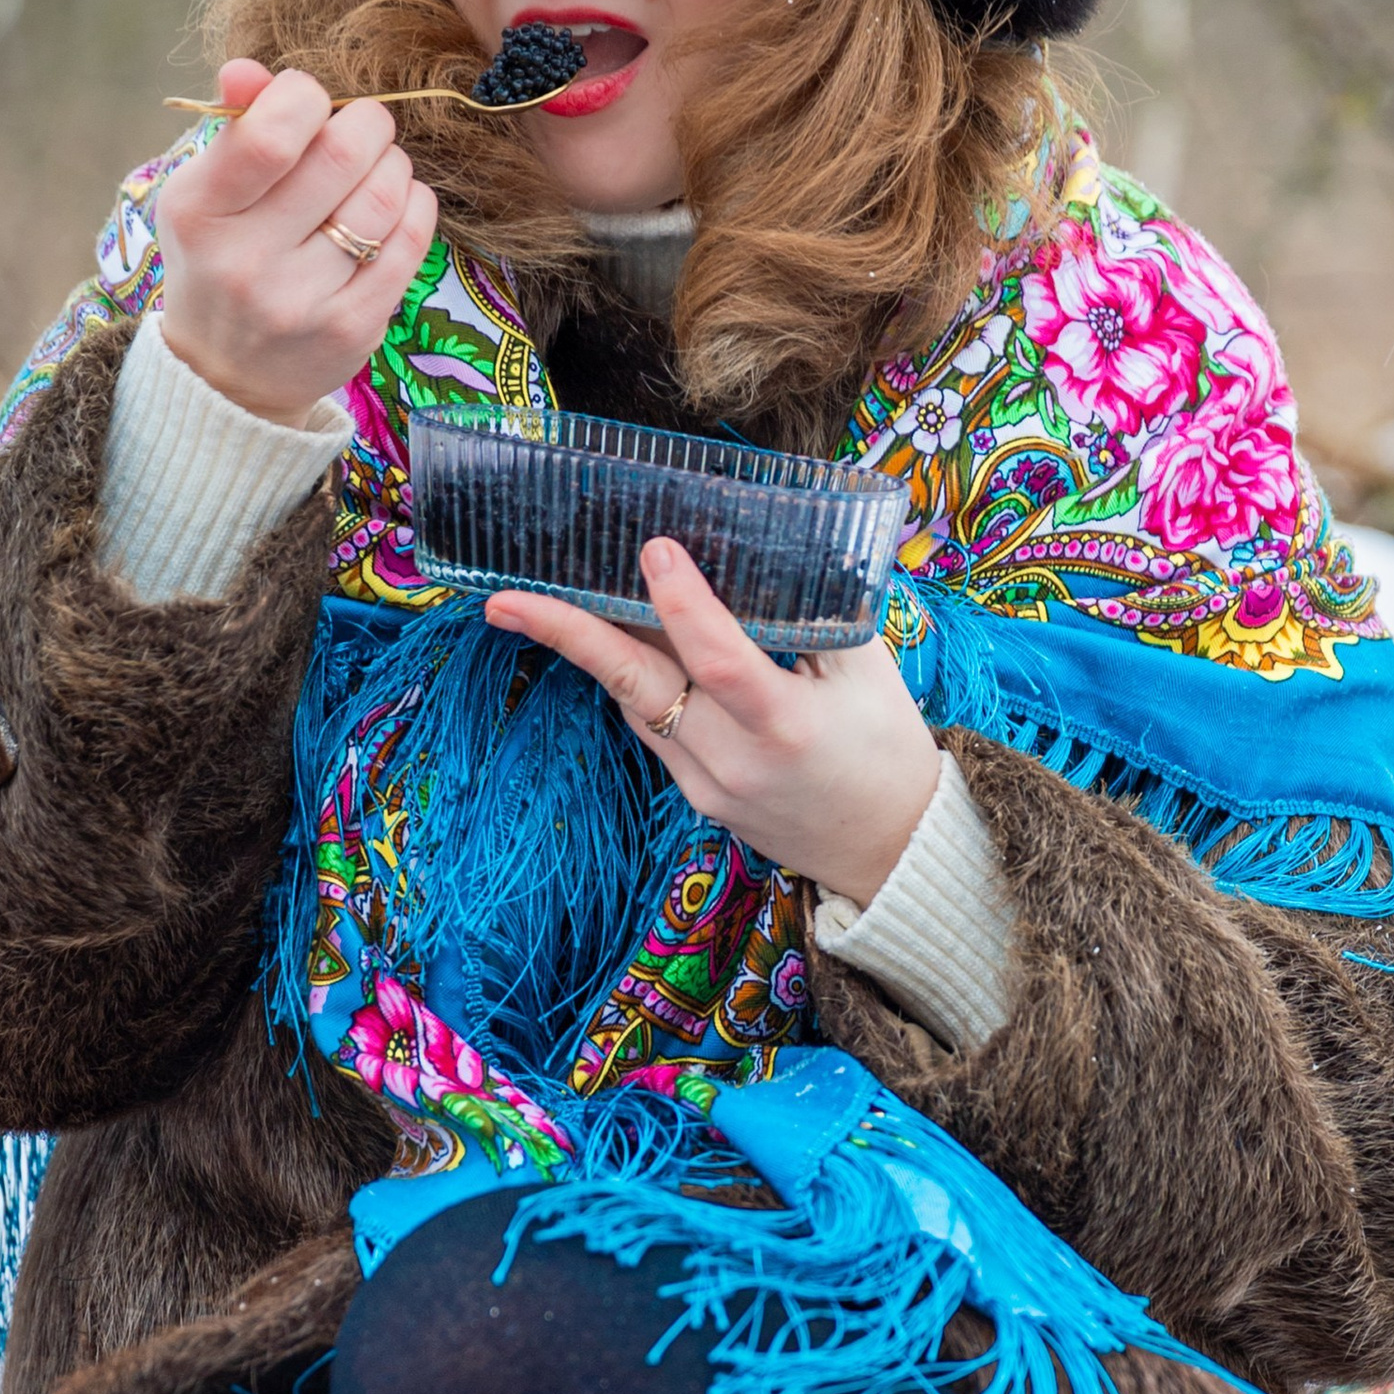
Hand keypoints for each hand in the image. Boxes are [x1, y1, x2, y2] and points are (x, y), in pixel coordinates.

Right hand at [157, 60, 439, 424]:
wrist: (225, 376)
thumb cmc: (219, 259)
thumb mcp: (204, 193)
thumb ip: (233, 126)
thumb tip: (248, 67)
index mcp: (199, 212)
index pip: (270, 134)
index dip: (305, 96)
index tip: (310, 103)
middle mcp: (245, 261)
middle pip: (340, 156)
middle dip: (366, 124)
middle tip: (364, 129)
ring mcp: (302, 301)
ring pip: (382, 198)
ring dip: (393, 164)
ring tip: (379, 168)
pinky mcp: (352, 328)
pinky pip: (408, 242)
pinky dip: (414, 206)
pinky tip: (397, 204)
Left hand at [486, 540, 941, 903]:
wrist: (890, 850)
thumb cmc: (888, 747)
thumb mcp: (869, 670)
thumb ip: (814, 612)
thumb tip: (760, 543)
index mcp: (788, 727)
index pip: (719, 661)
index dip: (683, 603)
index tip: (655, 548)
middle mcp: (734, 762)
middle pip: (636, 688)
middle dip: (566, 636)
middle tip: (503, 599)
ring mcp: (705, 785)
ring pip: (633, 704)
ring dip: (591, 648)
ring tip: (541, 598)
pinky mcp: (694, 795)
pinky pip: (649, 727)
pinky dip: (633, 679)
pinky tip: (618, 637)